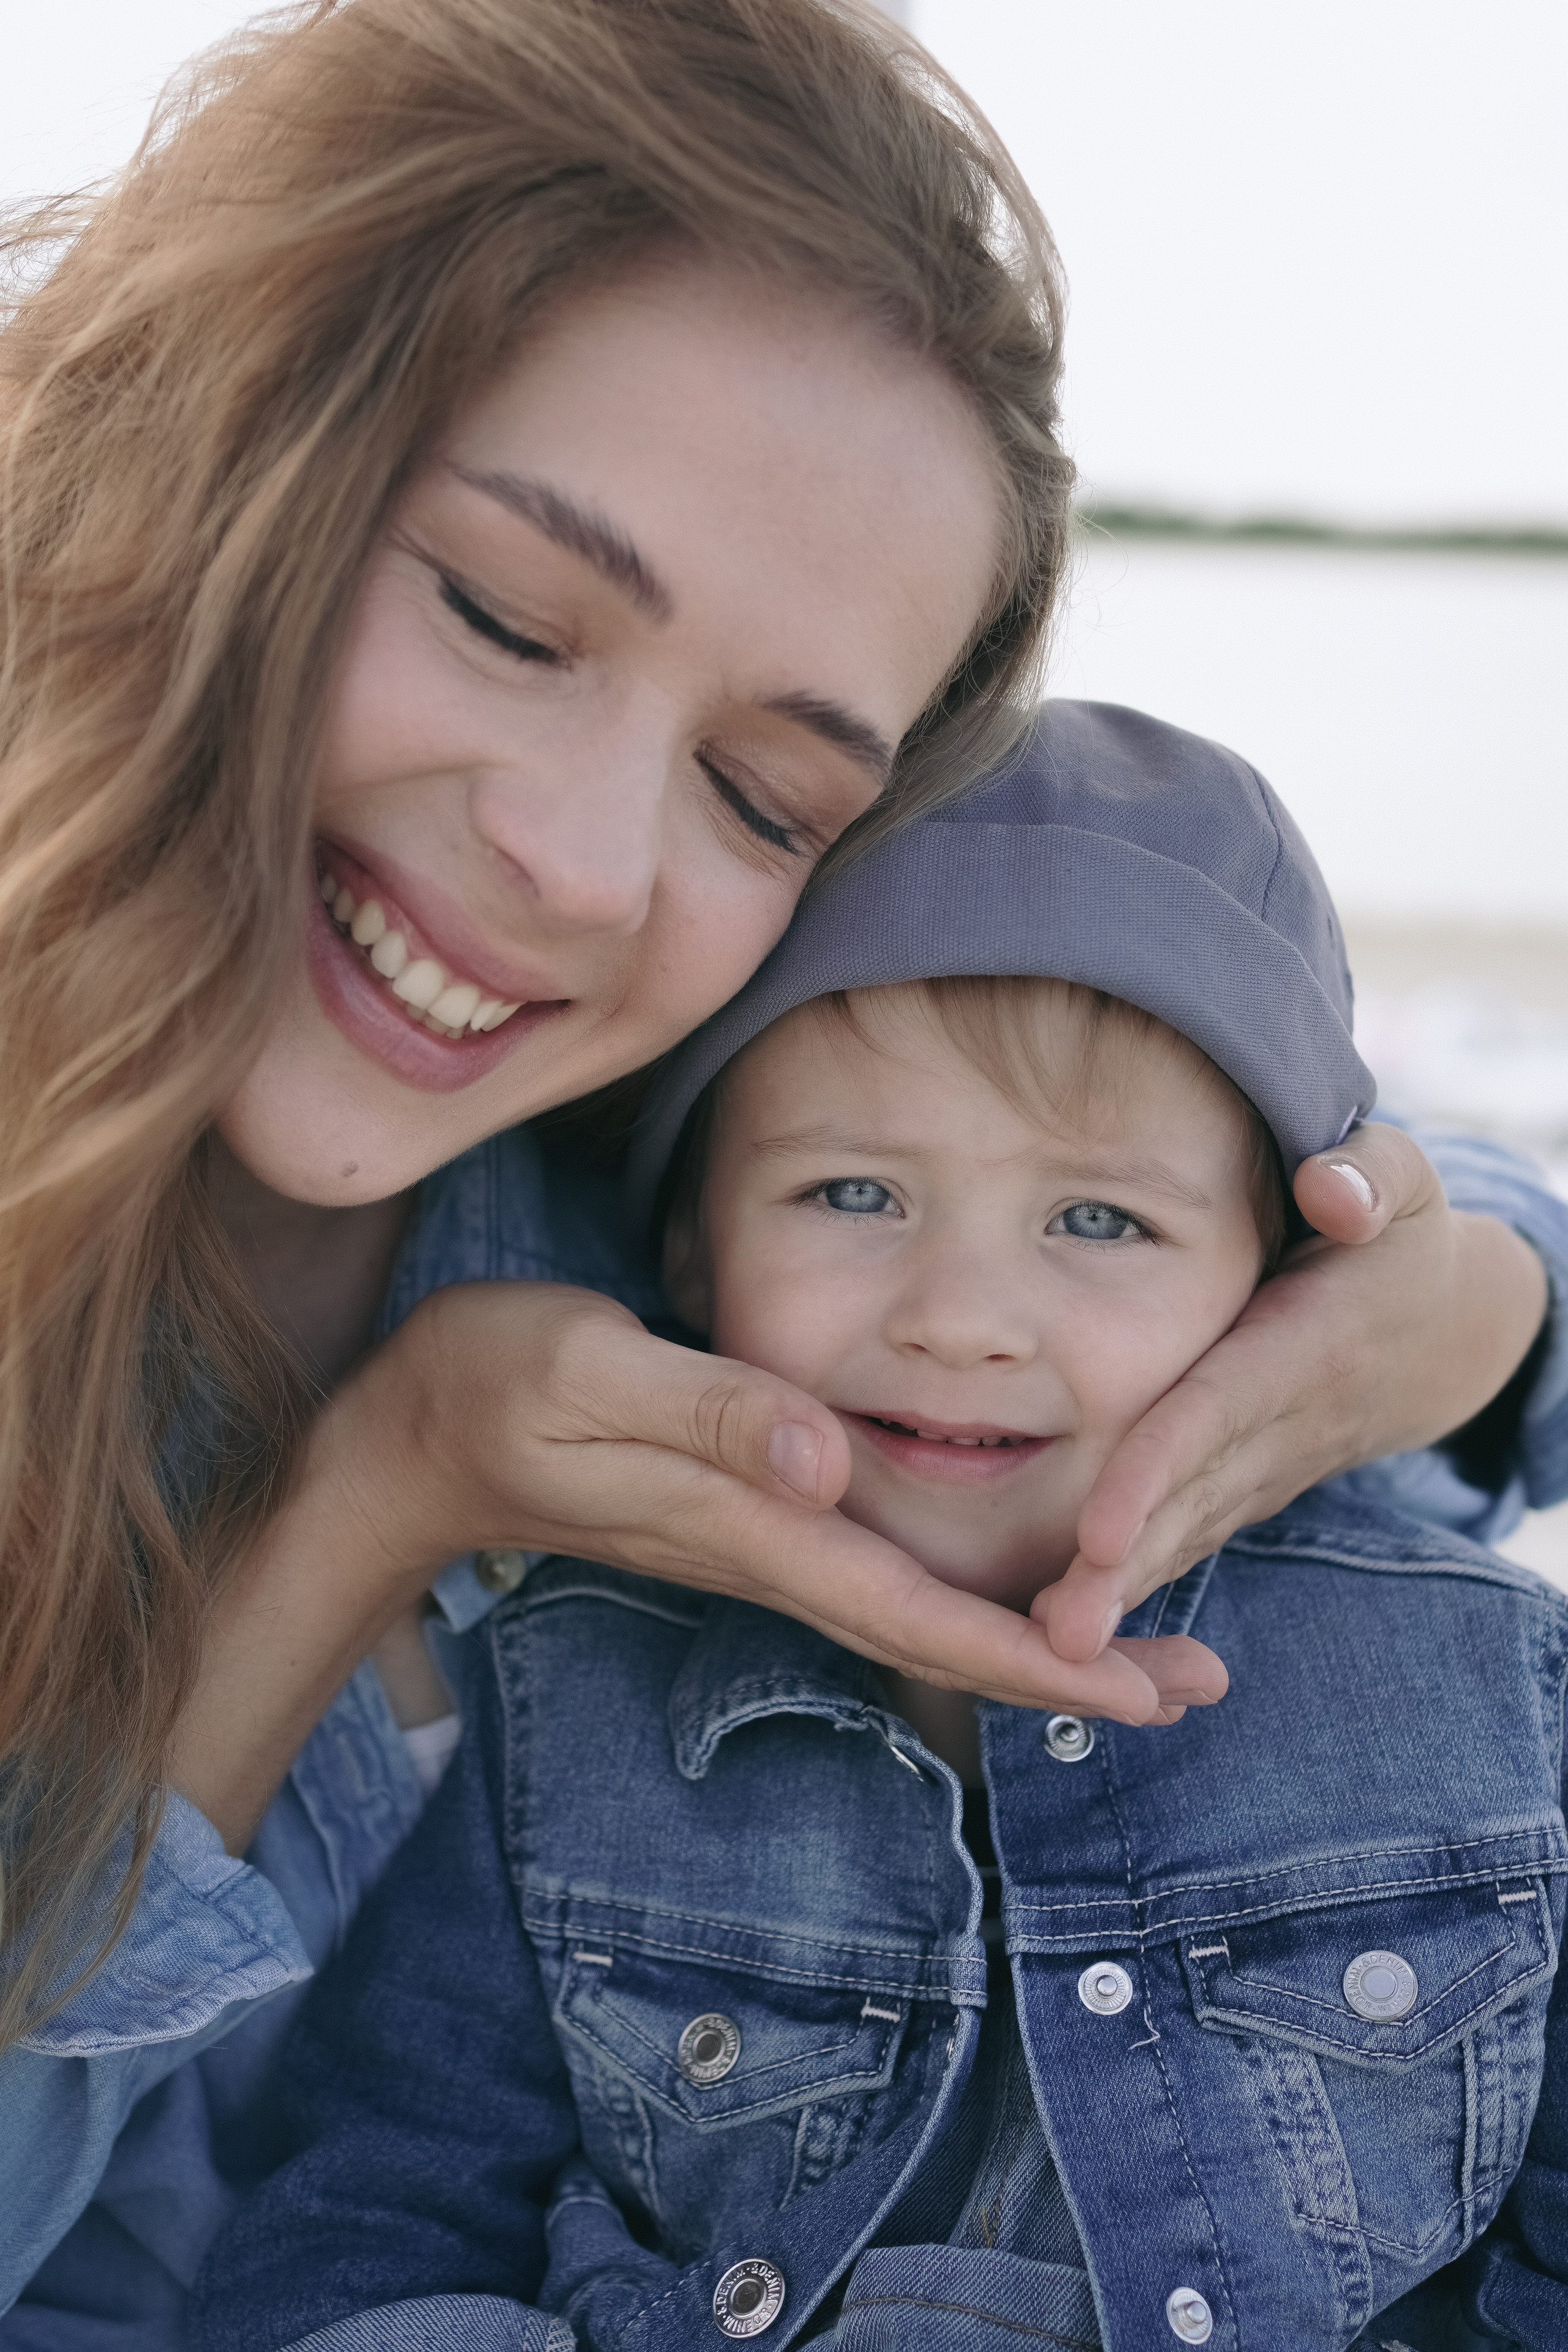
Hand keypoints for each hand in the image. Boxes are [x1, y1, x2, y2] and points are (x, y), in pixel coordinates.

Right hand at [348, 1280, 1226, 1724]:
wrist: (413, 1437)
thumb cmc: (490, 1384)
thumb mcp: (582, 1369)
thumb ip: (701, 1412)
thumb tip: (821, 1461)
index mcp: (753, 1525)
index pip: (914, 1612)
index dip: (1031, 1656)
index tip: (1138, 1688)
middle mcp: (770, 1551)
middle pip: (939, 1635)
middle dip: (1068, 1670)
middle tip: (1197, 1685)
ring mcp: (760, 1544)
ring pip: (918, 1614)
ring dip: (1030, 1641)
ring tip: (1141, 1655)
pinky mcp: (750, 1518)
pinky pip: (879, 1578)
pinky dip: (964, 1600)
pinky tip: (1008, 1591)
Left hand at [1037, 1125, 1549, 1663]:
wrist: (1440, 1328)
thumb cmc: (1395, 1236)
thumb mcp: (1399, 1184)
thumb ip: (1366, 1177)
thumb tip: (1328, 1189)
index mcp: (1299, 1349)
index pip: (1214, 1417)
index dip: (1156, 1474)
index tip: (1097, 1535)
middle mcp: (1278, 1425)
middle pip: (1190, 1503)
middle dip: (1125, 1572)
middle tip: (1056, 1641)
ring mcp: (1262, 1467)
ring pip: (1185, 1536)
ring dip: (1121, 1598)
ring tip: (1046, 1655)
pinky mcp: (1243, 1485)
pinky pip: (1187, 1539)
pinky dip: (1133, 1588)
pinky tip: (1062, 1632)